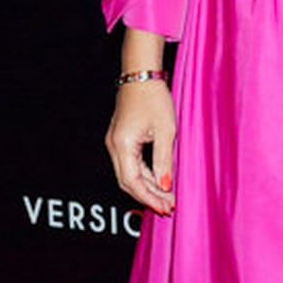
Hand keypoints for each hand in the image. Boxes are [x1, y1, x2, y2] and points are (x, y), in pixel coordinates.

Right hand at [105, 80, 176, 213]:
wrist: (142, 74)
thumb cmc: (154, 98)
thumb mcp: (166, 131)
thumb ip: (164, 161)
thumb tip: (164, 186)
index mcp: (122, 145)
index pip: (132, 182)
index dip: (149, 198)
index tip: (165, 207)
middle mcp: (114, 146)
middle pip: (128, 182)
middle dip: (148, 197)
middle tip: (168, 207)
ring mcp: (115, 143)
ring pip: (129, 174)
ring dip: (147, 187)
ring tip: (167, 198)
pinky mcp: (121, 140)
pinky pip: (131, 164)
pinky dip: (145, 175)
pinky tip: (160, 182)